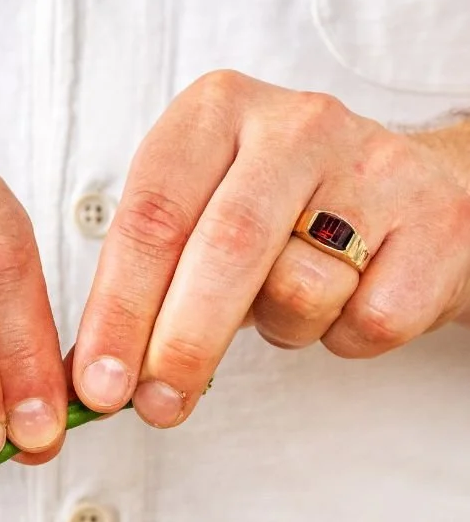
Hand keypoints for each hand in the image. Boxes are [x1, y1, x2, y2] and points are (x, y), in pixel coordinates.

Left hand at [74, 71, 469, 427]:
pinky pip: (367, 321)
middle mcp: (295, 124)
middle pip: (222, 250)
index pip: (151, 217)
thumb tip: (87, 381)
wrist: (420, 196)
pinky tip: (349, 303)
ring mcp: (373, 168)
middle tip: (155, 407)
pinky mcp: (437, 223)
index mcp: (216, 113)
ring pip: (298, 289)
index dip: (118, 310)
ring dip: (281, 330)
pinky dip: (345, 338)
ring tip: (290, 307)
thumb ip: (144, 292)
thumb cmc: (289, 220)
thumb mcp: (203, 227)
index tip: (97, 384)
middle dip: (180, 345)